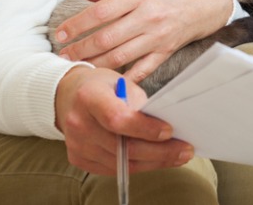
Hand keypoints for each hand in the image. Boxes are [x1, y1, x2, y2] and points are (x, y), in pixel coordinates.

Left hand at [54, 0, 231, 82]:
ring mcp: (158, 36)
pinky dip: (125, 79)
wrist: (207, 0)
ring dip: (96, 64)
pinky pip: (143, 70)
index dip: (77, 24)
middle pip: (107, 37)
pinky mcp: (166, 52)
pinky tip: (108, 83)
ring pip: (121, 56)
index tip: (60, 33)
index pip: (101, 12)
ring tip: (78, 67)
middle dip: (81, 49)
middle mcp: (148, 16)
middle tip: (62, 56)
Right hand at [54, 66, 192, 174]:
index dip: (145, 128)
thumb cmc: (101, 86)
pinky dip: (138, 166)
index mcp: (88, 97)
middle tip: (185, 150)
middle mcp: (78, 123)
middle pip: (122, 147)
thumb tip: (167, 127)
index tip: (169, 131)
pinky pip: (113, 169)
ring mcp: (76, 144)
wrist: (67, 95)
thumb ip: (139, 103)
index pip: (117, 118)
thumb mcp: (121, 82)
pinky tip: (156, 160)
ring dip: (153, 162)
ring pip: (121, 163)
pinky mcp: (78, 158)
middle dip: (159, 151)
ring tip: (177, 156)